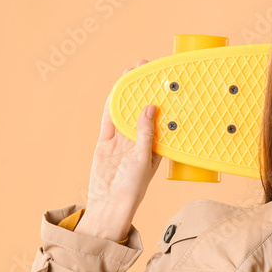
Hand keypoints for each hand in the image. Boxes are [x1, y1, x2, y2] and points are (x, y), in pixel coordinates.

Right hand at [75, 60, 162, 241]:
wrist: (108, 204)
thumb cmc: (133, 188)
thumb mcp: (142, 158)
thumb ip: (145, 132)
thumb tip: (150, 107)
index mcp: (156, 145)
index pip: (161, 116)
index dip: (162, 97)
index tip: (165, 78)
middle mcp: (140, 140)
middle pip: (142, 108)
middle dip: (143, 88)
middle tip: (145, 67)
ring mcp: (122, 140)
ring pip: (125, 110)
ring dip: (127, 92)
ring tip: (130, 73)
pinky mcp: (106, 142)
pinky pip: (109, 120)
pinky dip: (111, 105)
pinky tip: (115, 91)